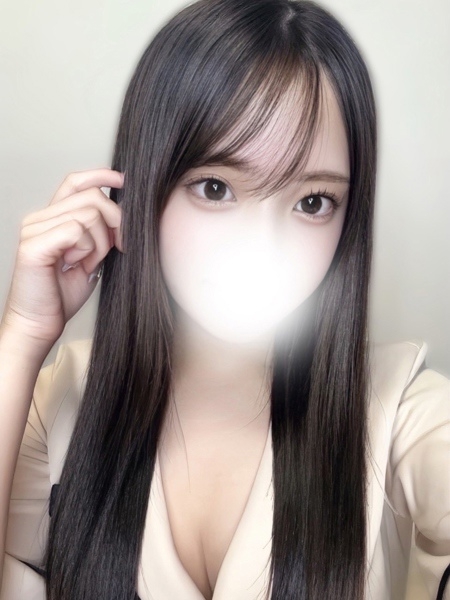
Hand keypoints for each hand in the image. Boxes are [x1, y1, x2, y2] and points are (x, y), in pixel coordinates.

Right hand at [1, 168, 124, 346]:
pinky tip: (75, 264)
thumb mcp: (90, 257)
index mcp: (52, 219)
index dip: (101, 176)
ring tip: (85, 263)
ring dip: (99, 243)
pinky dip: (86, 250)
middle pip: (92, 197)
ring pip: (88, 215)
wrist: (39, 324)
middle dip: (114, 223)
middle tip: (114, 249)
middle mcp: (39, 219)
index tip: (123, 180)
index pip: (75, 182)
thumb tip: (121, 214)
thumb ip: (100, 234)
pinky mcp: (33, 245)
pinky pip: (76, 231)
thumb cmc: (61, 295)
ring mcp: (34, 229)